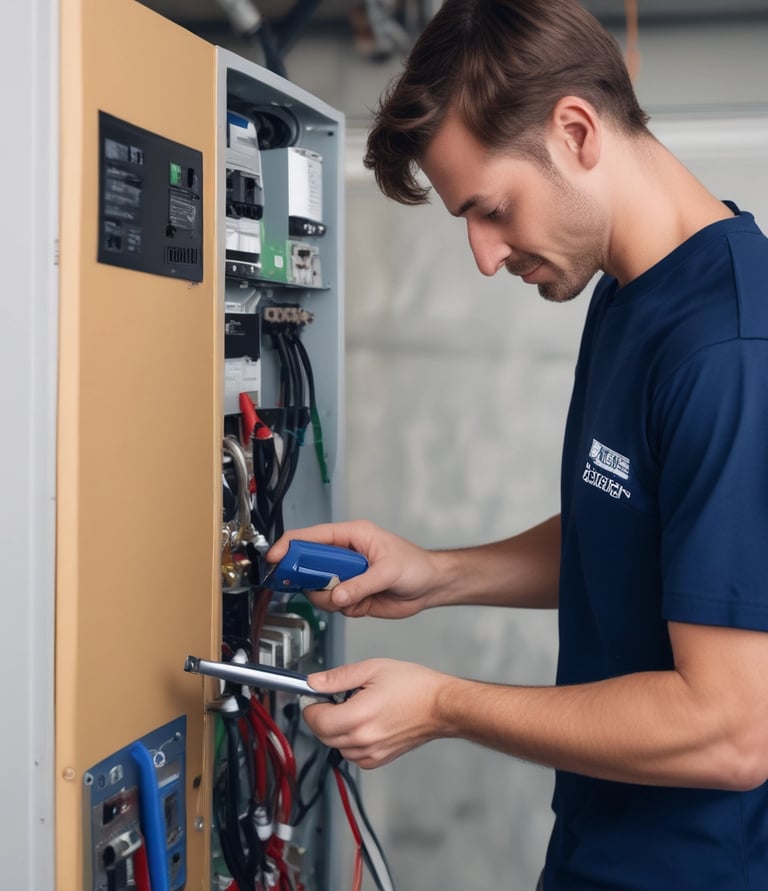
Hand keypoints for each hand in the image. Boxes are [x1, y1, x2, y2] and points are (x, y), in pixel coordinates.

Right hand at [267, 521, 439, 618]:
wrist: (430, 587)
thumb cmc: (416, 566)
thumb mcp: (390, 571)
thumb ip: (362, 584)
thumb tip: (338, 594)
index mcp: (352, 536)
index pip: (312, 537)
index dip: (291, 546)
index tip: (277, 558)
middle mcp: (345, 555)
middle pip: (309, 564)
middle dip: (308, 578)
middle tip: (314, 587)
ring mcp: (347, 576)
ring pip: (319, 589)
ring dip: (330, 598)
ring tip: (352, 598)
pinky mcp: (351, 596)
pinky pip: (334, 605)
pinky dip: (343, 609)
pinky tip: (361, 604)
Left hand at [303, 658, 450, 768]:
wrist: (441, 706)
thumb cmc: (414, 686)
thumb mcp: (373, 668)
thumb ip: (339, 677)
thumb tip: (314, 682)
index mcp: (359, 716)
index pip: (316, 720)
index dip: (310, 706)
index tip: (313, 696)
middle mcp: (363, 740)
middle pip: (323, 735)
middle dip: (322, 716)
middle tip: (333, 698)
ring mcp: (372, 752)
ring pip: (336, 746)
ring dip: (336, 729)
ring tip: (353, 708)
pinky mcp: (380, 759)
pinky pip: (352, 755)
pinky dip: (350, 741)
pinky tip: (363, 723)